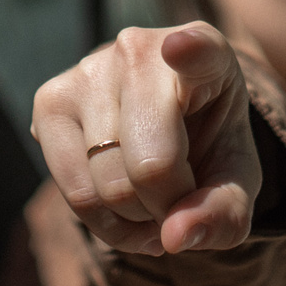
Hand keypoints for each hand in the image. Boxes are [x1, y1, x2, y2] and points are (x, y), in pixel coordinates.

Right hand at [29, 23, 258, 255]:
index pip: (198, 49)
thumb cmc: (209, 149)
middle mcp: (140, 49)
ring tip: (154, 205)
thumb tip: (174, 237)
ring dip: (137, 220)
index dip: (190, 51)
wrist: (165, 131)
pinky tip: (125, 212)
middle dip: (168, 207)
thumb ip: (222, 213)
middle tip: (180, 202)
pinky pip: (74, 193)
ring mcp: (88, 70)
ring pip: (108, 186)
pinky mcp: (50, 100)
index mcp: (208, 53)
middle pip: (150, 165)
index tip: (181, 47)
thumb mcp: (235, 184)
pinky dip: (106, 225)